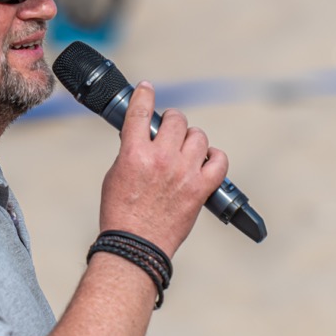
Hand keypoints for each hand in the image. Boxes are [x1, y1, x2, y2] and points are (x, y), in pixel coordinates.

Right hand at [99, 82, 228, 257]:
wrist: (136, 246)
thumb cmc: (121, 214)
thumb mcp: (115, 175)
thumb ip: (130, 152)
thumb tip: (142, 138)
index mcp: (134, 154)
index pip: (141, 110)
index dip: (145, 94)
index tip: (147, 88)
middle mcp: (161, 159)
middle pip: (177, 120)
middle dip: (172, 121)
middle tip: (169, 130)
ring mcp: (184, 173)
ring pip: (199, 136)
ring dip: (192, 139)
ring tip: (186, 149)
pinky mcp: (201, 189)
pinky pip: (219, 161)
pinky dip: (214, 158)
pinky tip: (206, 161)